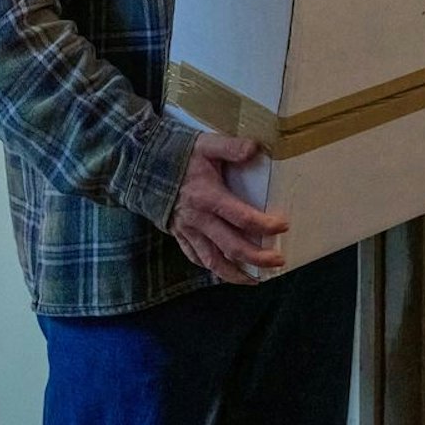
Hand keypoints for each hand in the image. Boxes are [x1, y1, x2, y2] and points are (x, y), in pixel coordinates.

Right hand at [169, 132, 287, 283]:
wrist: (141, 166)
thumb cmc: (177, 154)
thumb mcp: (206, 145)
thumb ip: (231, 147)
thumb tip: (255, 149)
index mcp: (208, 197)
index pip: (242, 218)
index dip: (264, 225)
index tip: (283, 226)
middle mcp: (198, 219)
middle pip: (232, 246)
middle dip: (257, 257)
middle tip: (278, 261)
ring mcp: (187, 230)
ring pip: (212, 261)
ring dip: (235, 273)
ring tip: (255, 279)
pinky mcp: (178, 235)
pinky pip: (195, 257)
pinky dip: (211, 268)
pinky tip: (226, 272)